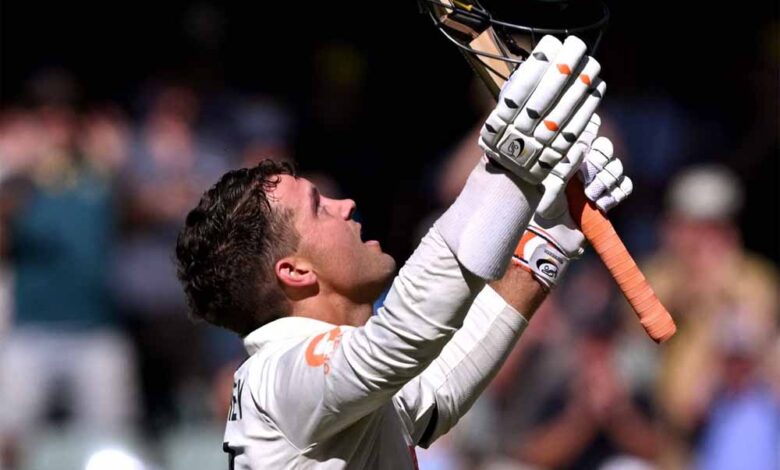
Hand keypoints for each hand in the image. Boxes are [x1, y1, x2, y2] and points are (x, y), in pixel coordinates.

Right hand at [479, 35, 605, 184]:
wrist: (507, 181)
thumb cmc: (505, 139)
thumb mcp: (499, 116)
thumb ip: (513, 94)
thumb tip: (536, 64)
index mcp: (499, 123)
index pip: (520, 90)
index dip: (537, 67)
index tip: (552, 44)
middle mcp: (517, 136)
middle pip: (544, 100)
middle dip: (562, 71)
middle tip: (577, 47)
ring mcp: (537, 149)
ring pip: (562, 115)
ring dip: (580, 88)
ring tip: (592, 65)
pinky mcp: (554, 159)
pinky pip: (573, 131)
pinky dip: (587, 109)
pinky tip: (597, 88)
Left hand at [512, 114, 632, 288]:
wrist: (550, 236)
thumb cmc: (541, 207)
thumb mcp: (549, 182)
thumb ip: (566, 163)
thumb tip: (583, 145)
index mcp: (567, 155)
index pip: (587, 132)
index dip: (591, 133)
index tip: (585, 146)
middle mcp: (583, 164)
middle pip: (605, 147)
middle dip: (599, 162)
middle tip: (585, 180)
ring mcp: (596, 180)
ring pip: (616, 167)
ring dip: (606, 182)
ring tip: (590, 197)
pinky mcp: (607, 197)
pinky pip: (624, 186)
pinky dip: (616, 194)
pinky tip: (600, 206)